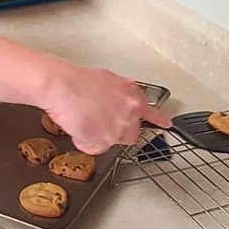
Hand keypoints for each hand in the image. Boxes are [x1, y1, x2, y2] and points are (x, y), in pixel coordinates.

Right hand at [42, 66, 170, 154]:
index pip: (151, 112)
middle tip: (99, 123)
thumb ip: (120, 95)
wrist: (62, 86)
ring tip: (84, 120)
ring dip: (98, 136)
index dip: (159, 120)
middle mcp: (129, 113)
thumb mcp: (107, 80)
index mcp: (132, 96)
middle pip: (130, 134)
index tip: (166, 124)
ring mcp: (117, 128)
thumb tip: (118, 102)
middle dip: (116, 132)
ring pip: (110, 142)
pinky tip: (78, 126)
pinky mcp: (103, 141)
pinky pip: (94, 148)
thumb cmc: (78, 80)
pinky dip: (84, 141)